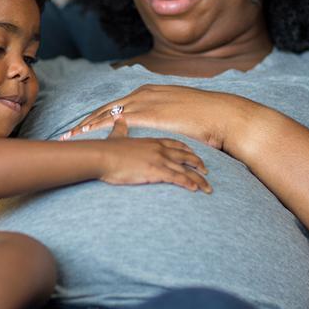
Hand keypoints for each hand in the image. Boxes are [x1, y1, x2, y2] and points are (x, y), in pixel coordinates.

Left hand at [61, 84, 244, 151]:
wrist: (222, 115)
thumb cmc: (205, 118)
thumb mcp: (180, 112)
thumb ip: (165, 116)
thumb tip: (161, 126)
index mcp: (149, 92)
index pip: (117, 105)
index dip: (99, 116)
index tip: (84, 126)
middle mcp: (142, 93)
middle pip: (106, 108)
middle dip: (86, 121)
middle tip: (69, 133)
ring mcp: (144, 102)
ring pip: (106, 114)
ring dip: (86, 126)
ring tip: (71, 137)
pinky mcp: (147, 114)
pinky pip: (115, 122)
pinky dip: (98, 129)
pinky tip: (87, 136)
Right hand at [97, 117, 211, 192]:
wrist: (101, 156)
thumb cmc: (106, 149)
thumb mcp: (116, 136)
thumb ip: (120, 128)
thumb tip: (118, 120)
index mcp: (151, 140)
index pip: (175, 143)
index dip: (187, 150)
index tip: (195, 155)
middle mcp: (159, 148)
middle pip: (185, 156)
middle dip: (198, 163)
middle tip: (207, 171)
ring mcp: (159, 159)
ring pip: (185, 169)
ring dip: (199, 179)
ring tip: (207, 188)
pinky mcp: (156, 171)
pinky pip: (177, 178)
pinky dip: (189, 183)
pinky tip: (195, 189)